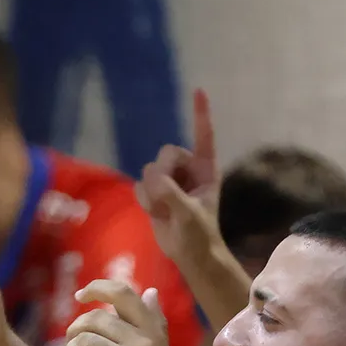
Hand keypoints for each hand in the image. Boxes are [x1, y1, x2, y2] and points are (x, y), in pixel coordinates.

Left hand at [60, 280, 181, 345]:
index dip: (98, 287)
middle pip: (95, 319)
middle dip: (75, 329)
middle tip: (73, 344)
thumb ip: (154, 323)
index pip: (124, 294)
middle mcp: (143, 343)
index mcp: (153, 332)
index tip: (80, 295)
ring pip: (83, 341)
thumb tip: (150, 292)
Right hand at [140, 89, 222, 265]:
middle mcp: (187, 169)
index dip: (200, 114)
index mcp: (205, 169)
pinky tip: (157, 213)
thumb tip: (151, 178)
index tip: (198, 90)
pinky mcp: (154, 192)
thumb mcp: (190, 214)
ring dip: (154, 193)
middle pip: (166, 153)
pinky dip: (145, 201)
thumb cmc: (200, 234)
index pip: (203, 136)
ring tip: (166, 211)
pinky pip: (140, 184)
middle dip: (163, 175)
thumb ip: (171, 193)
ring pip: (150, 169)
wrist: (190, 255)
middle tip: (170, 199)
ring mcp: (169, 180)